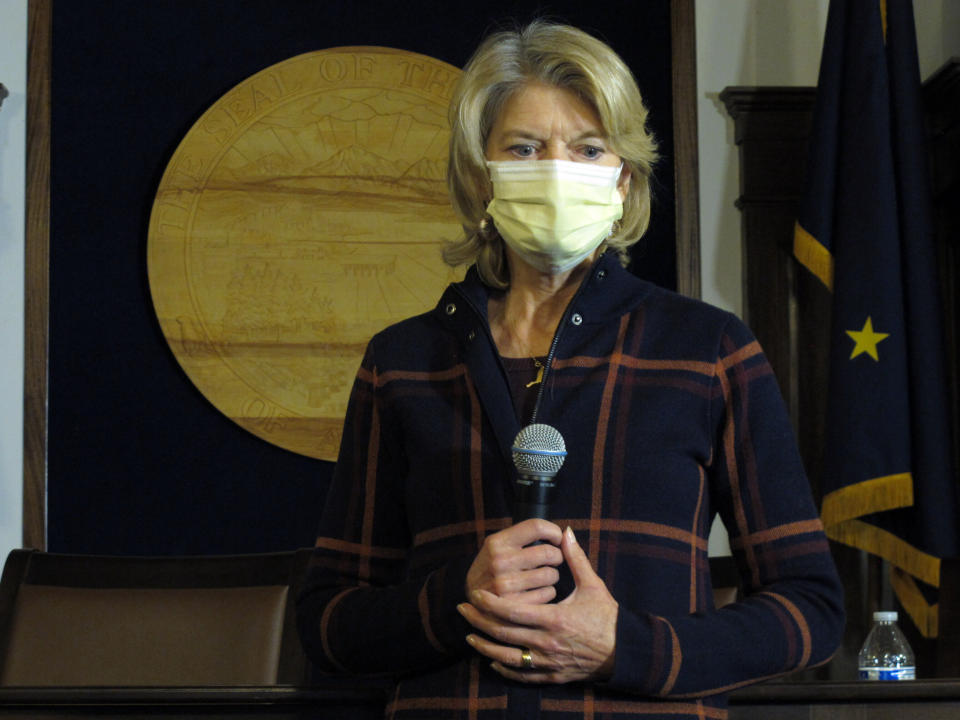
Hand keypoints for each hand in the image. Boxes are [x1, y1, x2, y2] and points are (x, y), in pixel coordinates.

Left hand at [458, 526, 617, 683]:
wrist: (625, 651)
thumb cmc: (608, 617)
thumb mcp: (593, 585)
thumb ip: (576, 558)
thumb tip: (566, 532)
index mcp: (555, 619)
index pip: (513, 612)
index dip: (490, 603)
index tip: (475, 593)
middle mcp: (547, 643)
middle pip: (503, 634)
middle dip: (479, 621)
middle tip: (462, 609)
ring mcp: (548, 661)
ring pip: (507, 657)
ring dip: (485, 646)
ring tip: (469, 635)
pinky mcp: (552, 675)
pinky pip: (521, 674)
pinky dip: (504, 667)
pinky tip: (492, 660)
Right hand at [466, 518, 563, 603]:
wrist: (472, 597)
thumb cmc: (492, 567)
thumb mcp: (497, 546)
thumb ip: (523, 536)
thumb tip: (565, 533)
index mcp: (497, 542)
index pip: (536, 527)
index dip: (553, 531)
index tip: (557, 538)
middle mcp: (499, 561)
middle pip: (548, 552)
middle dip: (557, 556)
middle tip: (554, 559)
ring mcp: (505, 584)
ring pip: (550, 574)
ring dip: (553, 575)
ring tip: (545, 576)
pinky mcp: (514, 605)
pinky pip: (547, 594)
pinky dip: (548, 591)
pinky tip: (539, 590)